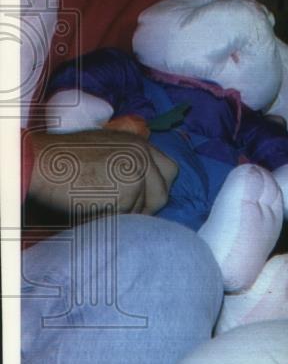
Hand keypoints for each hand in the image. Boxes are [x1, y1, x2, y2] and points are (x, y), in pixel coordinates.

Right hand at [27, 129, 178, 216]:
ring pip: (143, 209)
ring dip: (124, 214)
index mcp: (140, 144)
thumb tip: (144, 186)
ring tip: (97, 204)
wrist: (41, 162)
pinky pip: (125, 218)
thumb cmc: (64, 159)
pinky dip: (110, 219)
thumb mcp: (105, 148)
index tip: (145, 199)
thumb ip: (128, 161)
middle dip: (148, 207)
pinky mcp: (127, 193)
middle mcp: (144, 156)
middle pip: (163, 193)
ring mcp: (137, 174)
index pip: (170, 171)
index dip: (158, 188)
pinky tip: (91, 208)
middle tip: (124, 211)